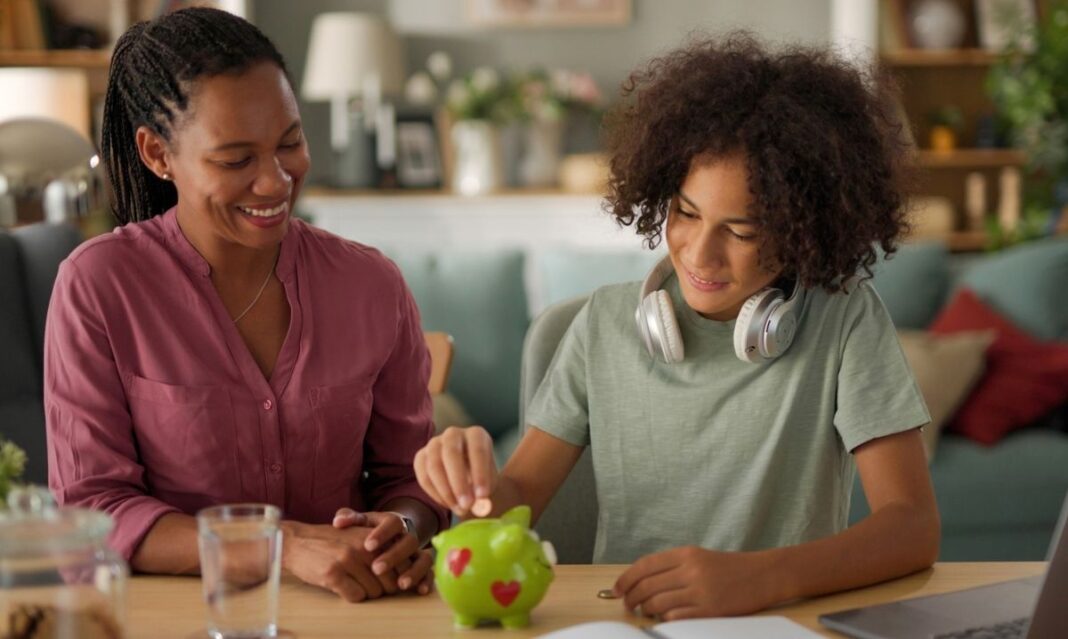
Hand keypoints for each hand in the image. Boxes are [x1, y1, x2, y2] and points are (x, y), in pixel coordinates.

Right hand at [280, 520, 400, 602]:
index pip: (403, 563)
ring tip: (354, 583)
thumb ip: (381, 548)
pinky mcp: (333, 574)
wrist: (298, 541)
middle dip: (384, 589)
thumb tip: (406, 570)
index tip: (394, 581)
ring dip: (367, 593)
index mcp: (372, 536)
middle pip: (391, 582)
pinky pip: (356, 597)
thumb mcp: (359, 536)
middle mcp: (363, 547)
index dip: (400, 577)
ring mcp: (348, 559)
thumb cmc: (332, 542)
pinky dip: (352, 596)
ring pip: (375, 592)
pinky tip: (343, 587)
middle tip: (371, 585)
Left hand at [333, 509, 432, 594]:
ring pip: (424, 557)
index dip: (382, 534)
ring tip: (400, 585)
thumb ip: (349, 518)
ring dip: (414, 571)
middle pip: (409, 541)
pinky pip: (430, 572)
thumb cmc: (367, 530)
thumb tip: (339, 522)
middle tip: (377, 569)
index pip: (393, 523)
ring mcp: (417, 551)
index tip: (367, 546)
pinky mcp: (422, 565)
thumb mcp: (358, 522)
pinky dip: (427, 580)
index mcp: (393, 522)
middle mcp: (408, 535)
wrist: (385, 536)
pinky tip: (420, 591)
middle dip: (394, 556)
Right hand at [413, 426, 496, 516]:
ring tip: (460, 509)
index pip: (478, 449)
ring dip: (446, 491)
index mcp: (477, 435)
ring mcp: (434, 444)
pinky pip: (423, 476)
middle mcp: (454, 434)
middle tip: (467, 505)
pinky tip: (448, 504)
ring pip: (434, 465)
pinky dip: (435, 494)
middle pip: (451, 453)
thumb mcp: (493, 485)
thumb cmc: (482, 482)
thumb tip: (482, 503)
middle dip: (459, 482)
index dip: (480, 473)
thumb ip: (489, 493)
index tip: (483, 496)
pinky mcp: (420, 457)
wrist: (466, 484)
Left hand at [613, 547, 775, 619]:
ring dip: (646, 611)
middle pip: (647, 586)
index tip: (616, 590)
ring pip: (658, 604)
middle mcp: (691, 570)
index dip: (625, 579)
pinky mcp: (710, 610)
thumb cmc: (728, 568)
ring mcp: (700, 591)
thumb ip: (671, 567)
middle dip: (631, 598)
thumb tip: (640, 583)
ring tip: (645, 613)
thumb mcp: (698, 558)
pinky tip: (665, 618)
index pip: (644, 566)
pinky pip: (676, 617)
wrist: (763, 575)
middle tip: (627, 605)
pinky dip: (665, 619)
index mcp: (686, 554)